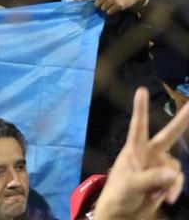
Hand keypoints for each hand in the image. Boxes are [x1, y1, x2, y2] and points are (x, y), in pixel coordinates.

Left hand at [76, 0, 145, 14]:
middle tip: (108, 1)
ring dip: (106, 8)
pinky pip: (109, 12)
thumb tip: (93, 2)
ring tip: (113, 3)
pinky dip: (112, 11)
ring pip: (103, 9)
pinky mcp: (118, 5)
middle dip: (100, 5)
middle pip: (96, 4)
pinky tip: (117, 6)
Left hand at [93, 87, 188, 219]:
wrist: (122, 214)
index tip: (141, 90)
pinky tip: (167, 199)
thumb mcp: (131, 185)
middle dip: (181, 122)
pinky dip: (174, 190)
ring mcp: (158, 167)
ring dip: (171, 183)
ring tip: (160, 196)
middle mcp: (148, 155)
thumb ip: (151, 178)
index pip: (139, 126)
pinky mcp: (165, 180)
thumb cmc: (118, 195)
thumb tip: (172, 173)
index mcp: (134, 150)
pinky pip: (177, 181)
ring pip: (175, 168)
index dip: (141, 108)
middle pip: (168, 136)